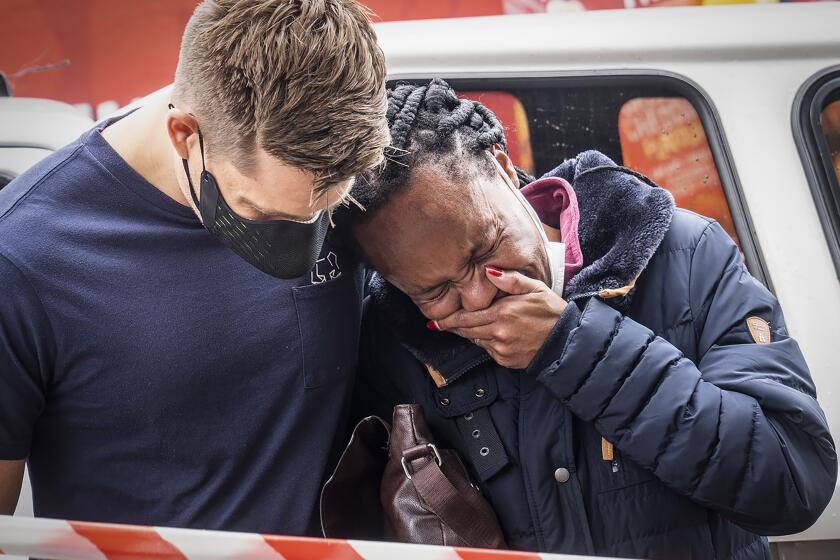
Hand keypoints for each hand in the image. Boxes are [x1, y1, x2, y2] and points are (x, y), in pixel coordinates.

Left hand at [433, 266, 567, 368]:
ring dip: (471, 334)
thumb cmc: (551, 311)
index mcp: (503, 313)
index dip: (449, 320)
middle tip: (439, 325)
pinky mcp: (506, 361)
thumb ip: (510, 280)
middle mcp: (499, 332)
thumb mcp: (534, 288)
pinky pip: (489, 351)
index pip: (466, 317)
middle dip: (453, 327)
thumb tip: (488, 271)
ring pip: (476, 341)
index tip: (435, 321)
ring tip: (470, 326)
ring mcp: (502, 349)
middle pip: (466, 331)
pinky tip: (497, 335)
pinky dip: (487, 343)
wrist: (567, 340)